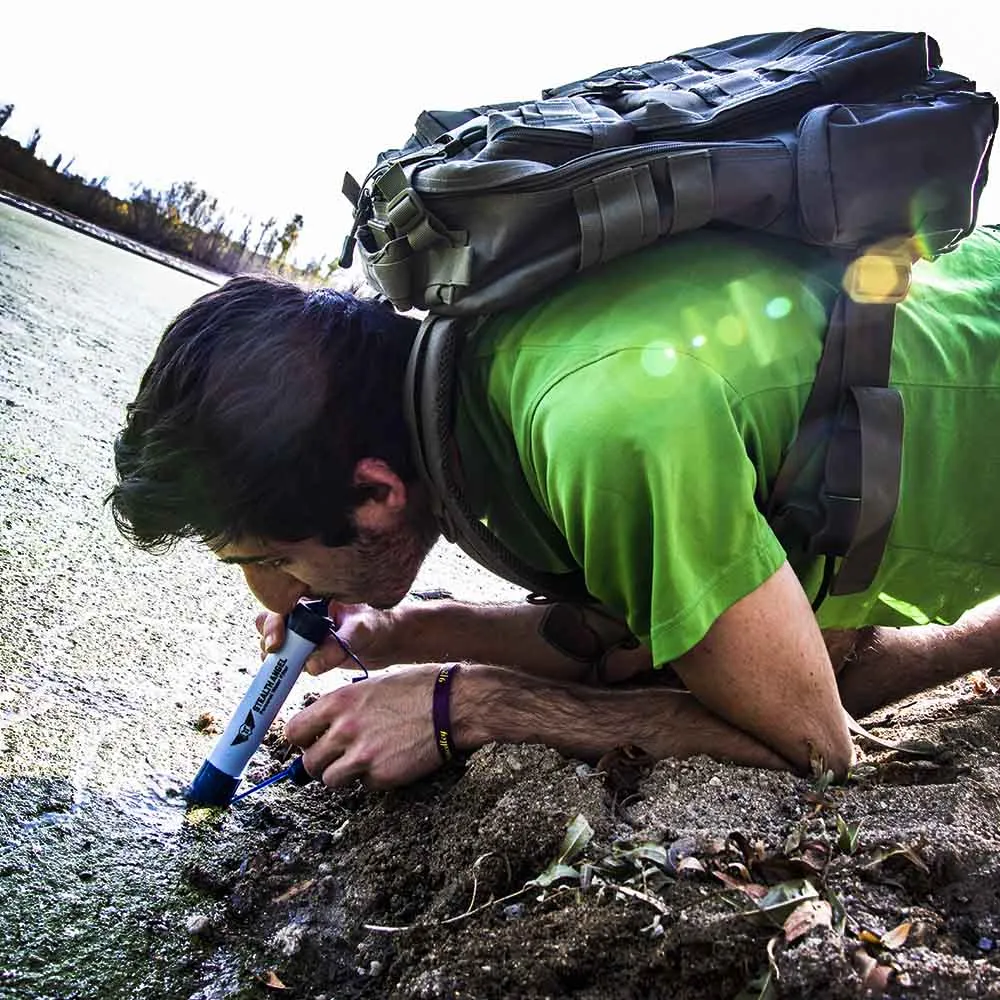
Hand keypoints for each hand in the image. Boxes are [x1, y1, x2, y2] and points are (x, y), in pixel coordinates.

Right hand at [255, 602, 402, 674]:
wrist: (389, 639)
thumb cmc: (378, 624)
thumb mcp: (360, 631)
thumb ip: (338, 645)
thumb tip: (311, 665)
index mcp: (313, 597)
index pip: (282, 605)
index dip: (273, 623)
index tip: (277, 644)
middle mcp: (303, 612)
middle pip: (269, 622)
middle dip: (268, 640)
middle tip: (276, 656)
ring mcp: (303, 632)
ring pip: (276, 642)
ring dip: (275, 657)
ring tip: (286, 670)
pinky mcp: (307, 651)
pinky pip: (288, 659)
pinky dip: (284, 669)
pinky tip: (289, 678)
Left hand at [283, 664, 444, 787]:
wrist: (452, 704)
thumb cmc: (417, 688)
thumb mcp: (370, 686)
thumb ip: (344, 707)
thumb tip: (325, 725)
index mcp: (339, 702)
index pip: (294, 731)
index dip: (302, 740)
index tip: (311, 742)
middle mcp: (344, 729)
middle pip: (308, 763)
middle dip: (321, 762)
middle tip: (337, 757)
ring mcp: (361, 755)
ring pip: (330, 780)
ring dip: (343, 775)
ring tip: (363, 761)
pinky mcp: (381, 775)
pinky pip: (363, 786)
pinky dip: (372, 779)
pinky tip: (389, 761)